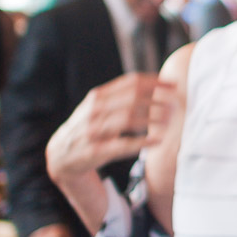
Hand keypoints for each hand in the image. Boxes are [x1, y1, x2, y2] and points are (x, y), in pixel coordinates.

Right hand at [47, 73, 174, 184]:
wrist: (60, 154)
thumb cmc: (88, 127)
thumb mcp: (97, 107)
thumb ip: (120, 96)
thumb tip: (154, 84)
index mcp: (98, 96)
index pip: (130, 82)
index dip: (154, 82)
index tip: (174, 84)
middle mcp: (95, 110)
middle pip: (132, 98)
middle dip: (157, 98)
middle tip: (176, 102)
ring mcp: (94, 130)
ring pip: (128, 119)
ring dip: (152, 118)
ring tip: (170, 120)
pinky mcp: (96, 150)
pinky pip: (122, 144)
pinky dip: (142, 142)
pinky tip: (158, 140)